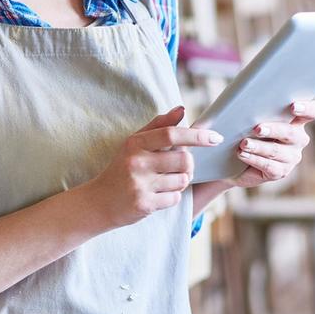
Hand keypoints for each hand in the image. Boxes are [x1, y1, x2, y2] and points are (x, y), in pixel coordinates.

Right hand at [87, 105, 221, 228]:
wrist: (99, 201)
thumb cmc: (121, 168)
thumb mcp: (133, 144)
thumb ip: (158, 126)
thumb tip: (181, 109)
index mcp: (134, 143)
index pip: (171, 134)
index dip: (196, 135)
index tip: (215, 137)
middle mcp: (137, 162)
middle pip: (184, 160)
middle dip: (189, 165)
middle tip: (180, 167)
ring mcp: (140, 184)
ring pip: (182, 180)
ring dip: (180, 181)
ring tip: (164, 181)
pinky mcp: (144, 204)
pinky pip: (174, 198)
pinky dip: (172, 196)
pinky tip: (158, 194)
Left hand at [228, 100, 314, 188]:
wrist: (233, 161)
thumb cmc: (243, 132)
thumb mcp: (250, 119)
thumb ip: (256, 110)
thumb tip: (246, 104)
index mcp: (296, 121)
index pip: (314, 111)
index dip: (308, 108)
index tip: (293, 106)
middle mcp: (298, 139)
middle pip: (291, 132)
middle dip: (274, 129)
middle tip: (257, 128)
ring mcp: (291, 157)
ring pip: (277, 151)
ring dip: (259, 146)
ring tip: (244, 143)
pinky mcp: (280, 172)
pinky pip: (269, 166)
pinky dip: (253, 159)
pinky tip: (242, 154)